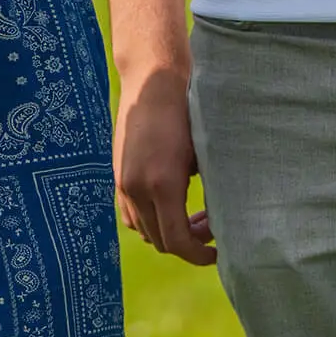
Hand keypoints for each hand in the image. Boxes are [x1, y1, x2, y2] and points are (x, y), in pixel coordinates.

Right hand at [113, 69, 214, 264]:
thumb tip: (218, 222)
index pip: (177, 242)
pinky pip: (131, 214)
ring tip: (192, 217)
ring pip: (144, 230)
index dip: (199, 256)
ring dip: (167, 232)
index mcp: (162, 185)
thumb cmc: (187, 112)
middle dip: (187, 243)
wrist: (152, 80)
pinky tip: (169, 204)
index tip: (217, 252)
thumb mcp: (204, 154)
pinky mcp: (117, 174)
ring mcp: (123, 182)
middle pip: (160, 241)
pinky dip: (150, 219)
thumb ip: (207, 192)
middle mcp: (137, 188)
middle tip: (210, 229)